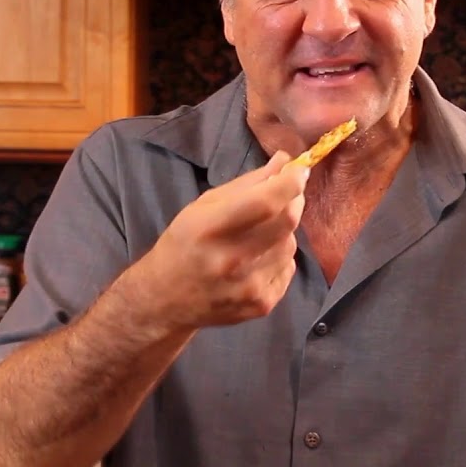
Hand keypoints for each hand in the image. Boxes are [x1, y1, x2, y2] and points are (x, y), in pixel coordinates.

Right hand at [140, 151, 308, 330]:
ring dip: (283, 231)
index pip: (265, 202)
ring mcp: (249, 286)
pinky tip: (257, 260)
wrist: (166, 300)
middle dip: (294, 200)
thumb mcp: (204, 206)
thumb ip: (248, 184)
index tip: (299, 168)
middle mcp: (231, 260)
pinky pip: (288, 268)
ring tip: (258, 234)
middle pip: (287, 221)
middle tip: (287, 194)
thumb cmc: (184, 244)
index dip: (291, 182)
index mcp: (210, 228)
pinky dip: (280, 257)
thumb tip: (285, 161)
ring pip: (290, 244)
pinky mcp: (262, 305)